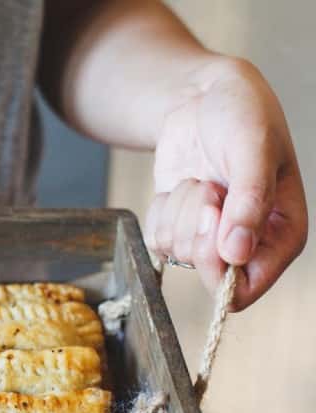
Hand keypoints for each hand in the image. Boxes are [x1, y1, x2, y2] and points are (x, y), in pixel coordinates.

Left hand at [145, 57, 306, 309]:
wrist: (203, 98)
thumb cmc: (243, 115)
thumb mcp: (253, 149)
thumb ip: (250, 201)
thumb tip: (236, 254)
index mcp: (283, 233)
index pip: (250, 287)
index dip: (223, 268)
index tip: (213, 225)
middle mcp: (248, 243)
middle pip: (209, 274)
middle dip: (198, 229)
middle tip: (208, 188)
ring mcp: (210, 237)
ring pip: (178, 253)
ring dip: (181, 211)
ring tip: (201, 179)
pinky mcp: (180, 228)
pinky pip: (157, 241)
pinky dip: (161, 211)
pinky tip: (180, 186)